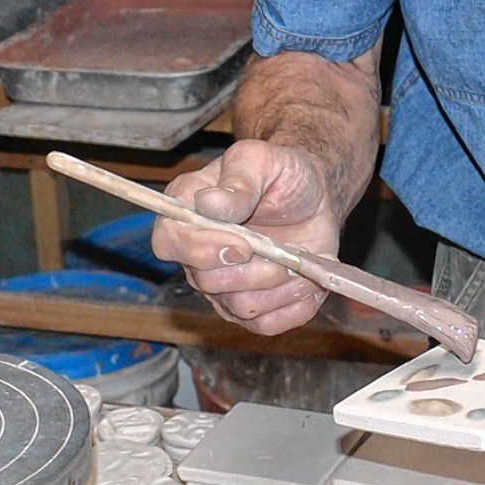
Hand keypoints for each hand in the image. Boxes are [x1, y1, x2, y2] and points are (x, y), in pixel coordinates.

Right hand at [152, 139, 343, 337]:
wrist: (314, 196)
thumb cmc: (281, 174)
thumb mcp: (261, 160)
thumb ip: (238, 179)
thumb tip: (211, 204)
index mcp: (187, 211)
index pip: (169, 242)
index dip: (201, 250)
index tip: (242, 244)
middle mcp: (198, 254)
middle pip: (207, 281)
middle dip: (253, 270)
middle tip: (284, 253)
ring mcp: (223, 286)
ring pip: (239, 307)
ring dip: (278, 288)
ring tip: (300, 262)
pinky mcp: (253, 307)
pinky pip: (266, 325)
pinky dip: (294, 306)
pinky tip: (308, 282)